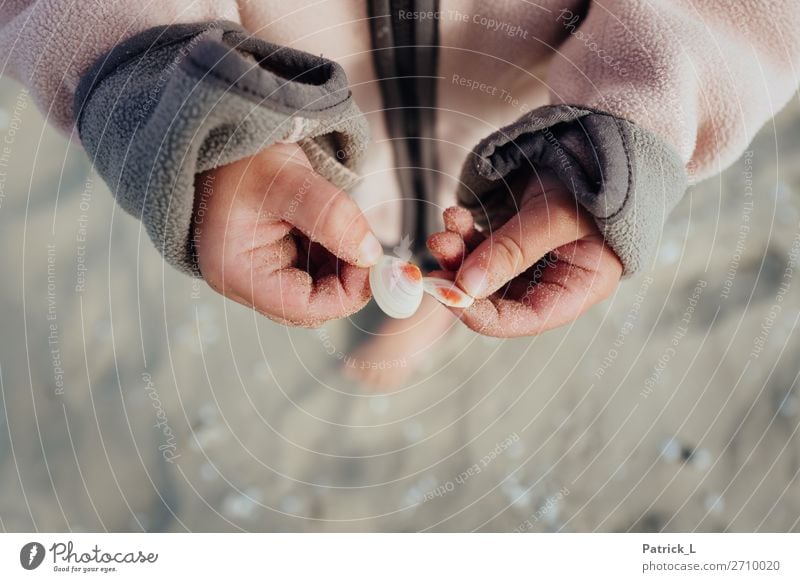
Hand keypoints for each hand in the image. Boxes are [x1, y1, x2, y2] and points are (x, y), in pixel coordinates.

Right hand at [194, 143, 382, 326]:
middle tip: (362, 237)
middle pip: (312, 304)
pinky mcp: (267, 258)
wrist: (224, 130)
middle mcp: (242, 281)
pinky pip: (309, 269)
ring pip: (315, 286)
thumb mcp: (292, 181)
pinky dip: (330, 250)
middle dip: (344, 275)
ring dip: (339, 260)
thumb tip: (371, 254)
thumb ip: (333, 217)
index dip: (347, 292)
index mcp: (237, 273)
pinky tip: (327, 220)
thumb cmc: (245, 155)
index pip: (306, 309)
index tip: (371, 258)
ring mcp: (254, 271)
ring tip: (335, 217)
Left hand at [426, 176, 622, 336]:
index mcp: (580, 285)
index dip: (484, 315)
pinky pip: (483, 246)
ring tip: (445, 228)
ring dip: (459, 253)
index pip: (527, 318)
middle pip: (499, 296)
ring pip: (484, 271)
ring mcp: (534, 260)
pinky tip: (455, 215)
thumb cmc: (589, 175)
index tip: (448, 295)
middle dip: (464, 277)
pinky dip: (464, 234)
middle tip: (439, 251)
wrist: (590, 134)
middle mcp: (556, 279)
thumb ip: (511, 252)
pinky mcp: (515, 238)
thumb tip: (465, 288)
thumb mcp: (552, 215)